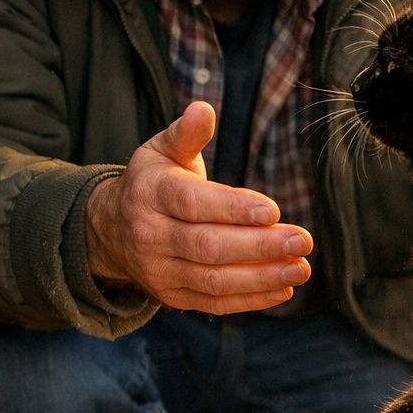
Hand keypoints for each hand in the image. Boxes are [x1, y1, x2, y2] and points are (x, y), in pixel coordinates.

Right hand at [84, 101, 310, 312]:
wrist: (111, 229)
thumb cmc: (152, 182)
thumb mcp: (162, 151)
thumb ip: (186, 133)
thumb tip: (203, 109)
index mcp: (150, 194)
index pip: (192, 203)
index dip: (233, 209)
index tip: (273, 211)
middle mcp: (150, 236)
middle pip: (208, 246)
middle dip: (259, 247)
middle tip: (302, 241)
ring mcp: (159, 270)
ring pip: (213, 280)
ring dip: (261, 277)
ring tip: (300, 268)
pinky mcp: (172, 296)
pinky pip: (213, 303)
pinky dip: (250, 300)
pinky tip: (283, 290)